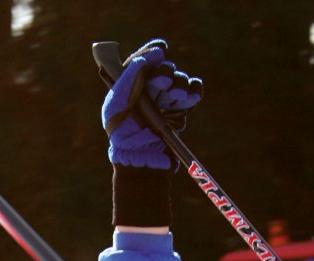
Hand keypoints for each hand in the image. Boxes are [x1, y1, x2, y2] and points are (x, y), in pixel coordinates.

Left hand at [102, 39, 202, 170]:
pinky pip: (192, 93)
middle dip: (165, 72)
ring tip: (177, 94)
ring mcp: (165, 101)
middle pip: (163, 68)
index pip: (141, 61)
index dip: (151, 52)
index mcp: (128, 86)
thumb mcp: (118, 101)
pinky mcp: (179, 111)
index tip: (160, 49)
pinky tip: (191, 96)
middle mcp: (147, 91)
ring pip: (179, 79)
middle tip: (163, 83)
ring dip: (180, 83)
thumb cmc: (123, 132)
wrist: (141, 158)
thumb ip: (132, 73)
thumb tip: (156, 53)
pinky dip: (195, 90)